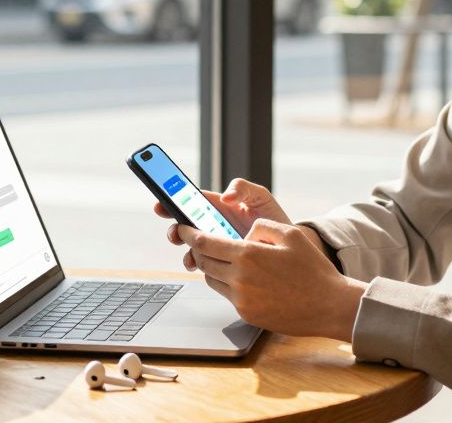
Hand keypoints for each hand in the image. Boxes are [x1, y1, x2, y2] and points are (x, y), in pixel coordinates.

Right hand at [153, 178, 289, 257]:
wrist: (290, 246)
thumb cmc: (273, 218)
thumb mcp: (260, 196)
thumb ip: (242, 188)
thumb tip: (226, 196)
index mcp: (217, 206)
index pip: (190, 201)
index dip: (172, 200)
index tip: (161, 203)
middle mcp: (213, 225)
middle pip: (185, 225)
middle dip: (175, 228)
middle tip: (176, 232)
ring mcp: (217, 244)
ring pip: (191, 246)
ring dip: (185, 249)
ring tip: (191, 252)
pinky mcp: (223, 261)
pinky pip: (204, 263)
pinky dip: (197, 264)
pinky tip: (200, 264)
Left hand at [179, 220, 366, 340]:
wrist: (328, 305)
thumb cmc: (313, 269)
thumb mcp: (290, 233)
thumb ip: (261, 227)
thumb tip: (244, 233)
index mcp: (247, 255)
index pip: (204, 242)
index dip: (189, 234)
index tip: (181, 228)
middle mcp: (239, 278)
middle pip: (203, 261)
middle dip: (197, 250)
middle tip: (198, 242)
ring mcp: (241, 299)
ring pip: (212, 279)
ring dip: (212, 267)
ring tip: (224, 259)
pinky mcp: (246, 314)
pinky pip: (227, 295)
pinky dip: (228, 284)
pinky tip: (243, 278)